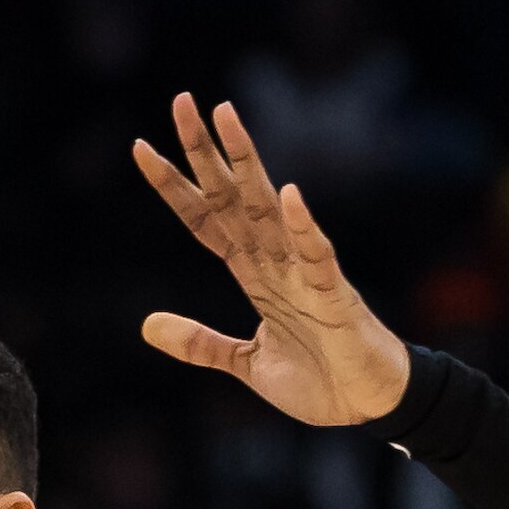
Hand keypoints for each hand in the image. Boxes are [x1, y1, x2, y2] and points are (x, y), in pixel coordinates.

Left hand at [132, 93, 416, 427]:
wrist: (367, 408)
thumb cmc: (319, 381)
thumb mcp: (245, 364)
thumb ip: (200, 343)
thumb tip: (147, 326)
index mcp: (253, 274)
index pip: (204, 219)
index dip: (173, 186)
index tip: (140, 147)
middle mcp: (274, 262)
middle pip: (230, 198)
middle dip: (204, 152)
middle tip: (181, 101)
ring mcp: (303, 275)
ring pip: (268, 210)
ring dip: (247, 165)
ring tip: (227, 117)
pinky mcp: (333, 297)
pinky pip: (318, 257)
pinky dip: (304, 229)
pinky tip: (290, 197)